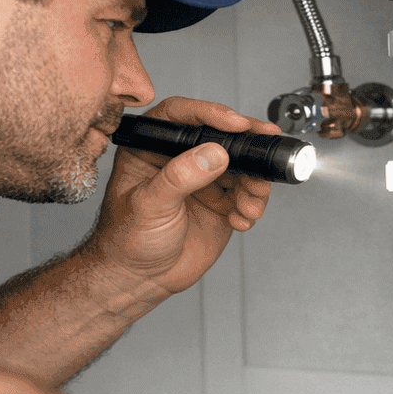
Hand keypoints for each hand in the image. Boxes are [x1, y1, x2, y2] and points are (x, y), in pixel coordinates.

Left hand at [88, 97, 275, 296]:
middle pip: (220, 137)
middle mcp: (180, 160)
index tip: (236, 123)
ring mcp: (203, 181)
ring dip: (253, 183)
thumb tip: (213, 153)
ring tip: (250, 201)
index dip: (211, 113)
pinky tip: (240, 219)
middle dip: (247, 144)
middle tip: (266, 145)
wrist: (139, 280)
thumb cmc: (126, 241)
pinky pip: (247, 195)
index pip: (181, 116)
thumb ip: (180, 177)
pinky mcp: (221, 204)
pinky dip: (251, 206)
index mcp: (151, 148)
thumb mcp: (148, 205)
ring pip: (241, 167)